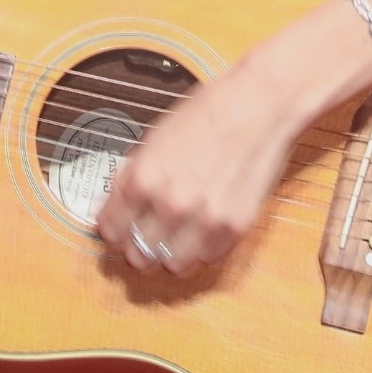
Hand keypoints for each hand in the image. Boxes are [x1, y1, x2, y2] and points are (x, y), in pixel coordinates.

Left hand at [90, 65, 307, 276]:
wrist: (260, 106)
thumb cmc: (207, 113)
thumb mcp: (154, 138)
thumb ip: (131, 175)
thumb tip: (114, 205)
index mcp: (143, 179)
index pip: (110, 231)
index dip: (112, 228)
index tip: (118, 226)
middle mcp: (171, 205)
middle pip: (138, 256)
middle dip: (138, 245)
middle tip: (145, 233)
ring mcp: (205, 220)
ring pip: (172, 266)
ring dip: (169, 253)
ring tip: (175, 235)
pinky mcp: (235, 228)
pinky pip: (208, 259)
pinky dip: (201, 249)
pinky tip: (201, 228)